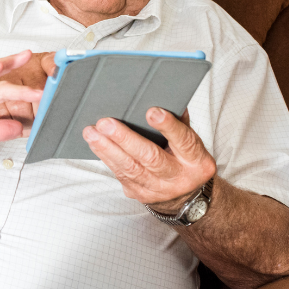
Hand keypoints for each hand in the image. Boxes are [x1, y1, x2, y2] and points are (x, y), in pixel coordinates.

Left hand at [82, 108, 215, 211]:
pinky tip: (95, 144)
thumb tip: (162, 94)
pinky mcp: (139, 193)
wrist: (184, 194)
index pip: (184, 141)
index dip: (168, 127)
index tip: (151, 112)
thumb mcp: (190, 140)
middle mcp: (179, 177)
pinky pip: (120, 174)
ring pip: (130, 168)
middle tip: (106, 124)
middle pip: (151, 158)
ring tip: (91, 132)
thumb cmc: (184, 158)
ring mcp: (158, 189)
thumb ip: (178, 120)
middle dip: (125, 139)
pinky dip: (106, 157)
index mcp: (197, 160)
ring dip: (107, 149)